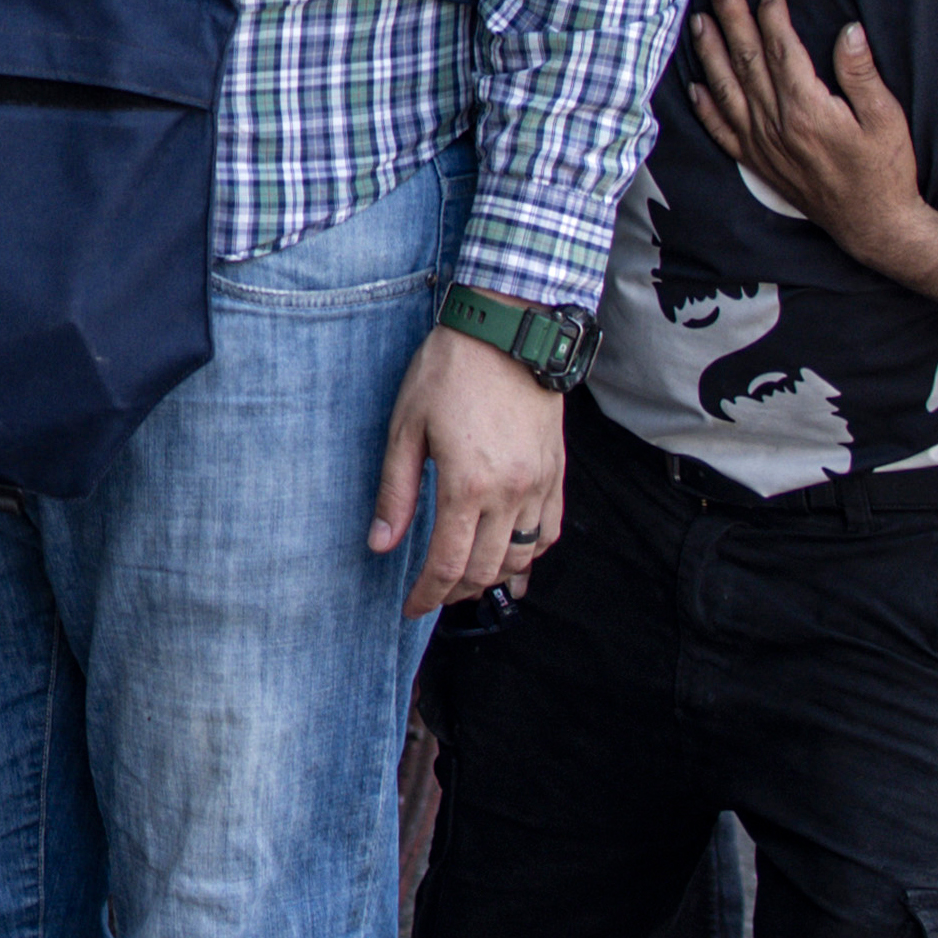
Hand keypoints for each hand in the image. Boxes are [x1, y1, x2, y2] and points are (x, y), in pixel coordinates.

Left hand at [375, 334, 568, 614]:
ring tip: (467, 581)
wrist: (507, 330)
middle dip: (457, 592)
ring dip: (493, 578)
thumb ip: (395, 493)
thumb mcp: (406, 428)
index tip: (411, 608)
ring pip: (521, 556)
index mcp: (467, 485)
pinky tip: (511, 558)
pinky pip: (549, 531)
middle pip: (486, 570)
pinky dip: (530, 554)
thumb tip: (381, 544)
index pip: (448, 564)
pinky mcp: (556, 471)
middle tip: (434, 595)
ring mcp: (539, 484)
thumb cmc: (449, 372)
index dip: (427, 595)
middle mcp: (510, 492)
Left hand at [684, 0, 930, 261]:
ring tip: (699, 21)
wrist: (872, 224)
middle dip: (732, 20)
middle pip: (747, 62)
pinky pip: (723, 131)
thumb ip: (862, 73)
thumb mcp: (886, 117)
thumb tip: (848, 31)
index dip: (772, 17)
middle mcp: (776, 126)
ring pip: (727, 91)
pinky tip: (695, 85)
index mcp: (807, 110)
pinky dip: (706, 107)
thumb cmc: (885, 169)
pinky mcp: (758, 163)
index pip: (781, 51)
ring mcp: (762, 146)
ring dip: (711, 54)